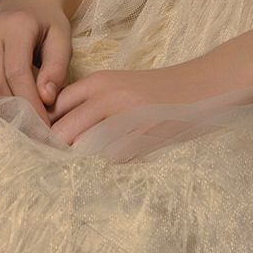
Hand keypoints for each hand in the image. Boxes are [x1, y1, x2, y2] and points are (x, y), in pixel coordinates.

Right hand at [0, 0, 72, 125]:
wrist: (27, 2)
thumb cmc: (48, 22)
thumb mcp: (62, 38)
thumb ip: (57, 67)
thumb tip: (46, 99)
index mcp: (15, 25)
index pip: (17, 72)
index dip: (29, 103)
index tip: (44, 126)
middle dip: (12, 111)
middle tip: (30, 130)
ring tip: (17, 125)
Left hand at [47, 49, 252, 146]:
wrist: (204, 85)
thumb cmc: (161, 89)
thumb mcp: (122, 85)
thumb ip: (93, 102)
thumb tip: (61, 130)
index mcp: (99, 81)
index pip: (55, 106)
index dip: (50, 127)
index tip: (48, 144)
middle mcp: (106, 96)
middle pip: (62, 132)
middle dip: (58, 151)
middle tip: (60, 165)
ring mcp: (124, 117)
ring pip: (83, 148)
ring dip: (81, 161)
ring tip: (82, 170)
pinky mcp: (142, 137)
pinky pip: (112, 160)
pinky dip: (110, 165)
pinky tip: (118, 164)